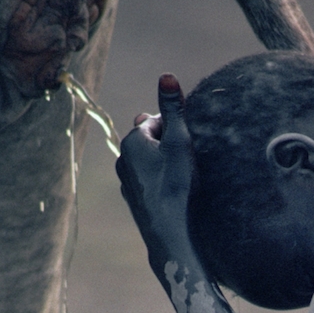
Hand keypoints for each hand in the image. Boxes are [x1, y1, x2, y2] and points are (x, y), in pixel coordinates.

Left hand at [116, 75, 193, 286]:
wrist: (171, 237)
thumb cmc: (177, 187)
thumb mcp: (180, 142)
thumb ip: (173, 109)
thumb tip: (166, 75)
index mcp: (132, 143)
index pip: (155, 122)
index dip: (176, 129)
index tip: (190, 143)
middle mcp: (123, 161)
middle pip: (150, 141)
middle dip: (167, 144)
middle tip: (188, 160)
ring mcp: (128, 184)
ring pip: (148, 163)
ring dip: (164, 163)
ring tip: (183, 177)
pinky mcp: (136, 203)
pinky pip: (149, 183)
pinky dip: (161, 182)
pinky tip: (175, 193)